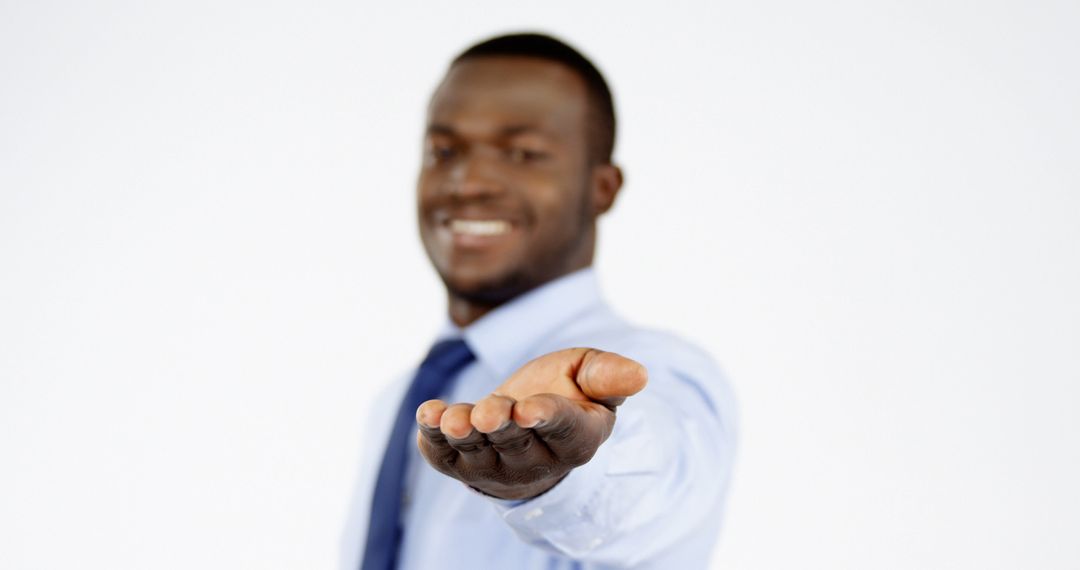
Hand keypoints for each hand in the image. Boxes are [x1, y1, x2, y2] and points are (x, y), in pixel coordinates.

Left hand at [415, 348, 646, 499]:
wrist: (523, 421)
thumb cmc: (564, 393)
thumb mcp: (589, 375)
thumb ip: (608, 375)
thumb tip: (640, 374)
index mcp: (575, 439)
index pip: (561, 430)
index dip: (546, 418)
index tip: (530, 408)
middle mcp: (534, 460)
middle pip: (515, 443)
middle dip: (500, 426)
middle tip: (490, 412)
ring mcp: (492, 466)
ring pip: (477, 452)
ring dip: (462, 434)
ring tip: (451, 419)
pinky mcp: (457, 463)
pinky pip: (442, 455)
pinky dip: (431, 436)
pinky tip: (428, 414)